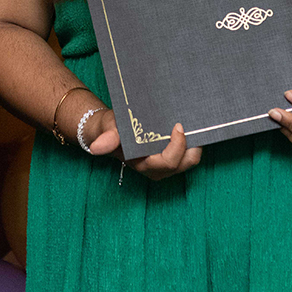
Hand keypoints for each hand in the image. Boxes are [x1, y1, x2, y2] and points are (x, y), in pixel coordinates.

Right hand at [88, 114, 202, 180]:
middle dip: (192, 144)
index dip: (178, 146)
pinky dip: (193, 141)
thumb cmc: (113, 130)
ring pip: (191, 159)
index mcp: (145, 166)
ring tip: (192, 122)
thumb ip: (107, 139)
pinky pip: (190, 153)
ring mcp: (168, 165)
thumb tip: (96, 148)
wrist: (114, 130)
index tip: (177, 126)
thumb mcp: (110, 130)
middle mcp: (159, 170)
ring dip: (195, 142)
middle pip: (186, 162)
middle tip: (189, 122)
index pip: (169, 162)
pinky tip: (190, 125)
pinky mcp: (174, 158)